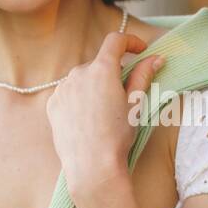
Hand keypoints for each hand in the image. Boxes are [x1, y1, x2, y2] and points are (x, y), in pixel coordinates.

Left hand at [45, 30, 164, 200]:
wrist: (92, 167)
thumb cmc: (117, 137)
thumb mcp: (136, 105)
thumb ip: (144, 76)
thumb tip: (155, 58)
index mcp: (102, 70)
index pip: (115, 41)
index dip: (131, 41)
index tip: (141, 50)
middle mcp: (78, 74)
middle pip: (99, 63)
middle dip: (113, 72)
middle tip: (125, 94)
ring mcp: (62, 88)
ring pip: (83, 78)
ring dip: (95, 85)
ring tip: (105, 112)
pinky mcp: (53, 104)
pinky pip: (69, 92)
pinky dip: (80, 98)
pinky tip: (88, 119)